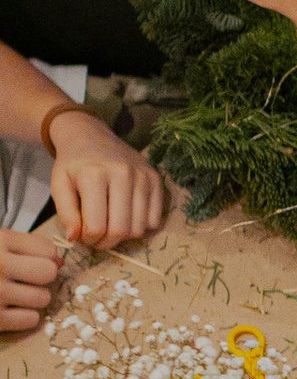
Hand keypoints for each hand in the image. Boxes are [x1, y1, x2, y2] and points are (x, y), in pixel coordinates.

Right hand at [0, 226, 61, 333]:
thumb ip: (25, 246)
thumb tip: (59, 261)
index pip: (48, 251)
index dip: (45, 258)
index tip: (32, 262)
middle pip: (48, 273)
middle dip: (42, 278)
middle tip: (26, 281)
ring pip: (43, 298)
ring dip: (34, 299)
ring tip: (15, 295)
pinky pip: (30, 320)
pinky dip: (24, 317)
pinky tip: (9, 310)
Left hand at [46, 111, 168, 251]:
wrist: (90, 136)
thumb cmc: (73, 164)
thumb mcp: (59, 186)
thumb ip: (65, 214)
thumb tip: (75, 238)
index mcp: (94, 176)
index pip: (95, 226)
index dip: (87, 240)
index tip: (82, 237)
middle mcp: (123, 174)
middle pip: (119, 230)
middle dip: (106, 243)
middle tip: (97, 238)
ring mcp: (142, 176)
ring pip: (139, 228)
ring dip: (123, 236)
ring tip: (110, 226)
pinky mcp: (155, 178)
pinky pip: (154, 219)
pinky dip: (141, 225)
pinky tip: (127, 216)